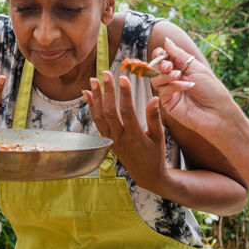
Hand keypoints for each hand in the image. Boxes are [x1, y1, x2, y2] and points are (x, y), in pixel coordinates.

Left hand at [84, 71, 167, 192]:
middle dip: (106, 91)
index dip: (124, 94)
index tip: (123, 78)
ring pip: (99, 116)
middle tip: (105, 73)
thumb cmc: (155, 154)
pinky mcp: (106, 140)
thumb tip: (154, 98)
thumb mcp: (159, 137)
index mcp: (135, 136)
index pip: (126, 112)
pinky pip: (96, 122)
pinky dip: (91, 107)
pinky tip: (88, 94)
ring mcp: (111, 140)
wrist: (146, 174)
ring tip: (94, 80)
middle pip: (109, 111)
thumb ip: (154, 117)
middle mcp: (119, 138)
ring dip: (96, 97)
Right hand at [150, 38, 238, 137]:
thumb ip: (179, 54)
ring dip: (165, 75)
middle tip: (169, 66)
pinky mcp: (167, 103)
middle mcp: (172, 79)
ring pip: (155, 79)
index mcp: (180, 68)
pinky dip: (174, 86)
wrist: (218, 112)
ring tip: (177, 75)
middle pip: (155, 68)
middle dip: (160, 64)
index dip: (160, 54)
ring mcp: (169, 91)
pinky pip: (163, 91)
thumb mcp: (196, 67)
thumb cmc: (211, 89)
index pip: (162, 57)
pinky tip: (187, 86)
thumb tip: (166, 40)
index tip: (163, 53)